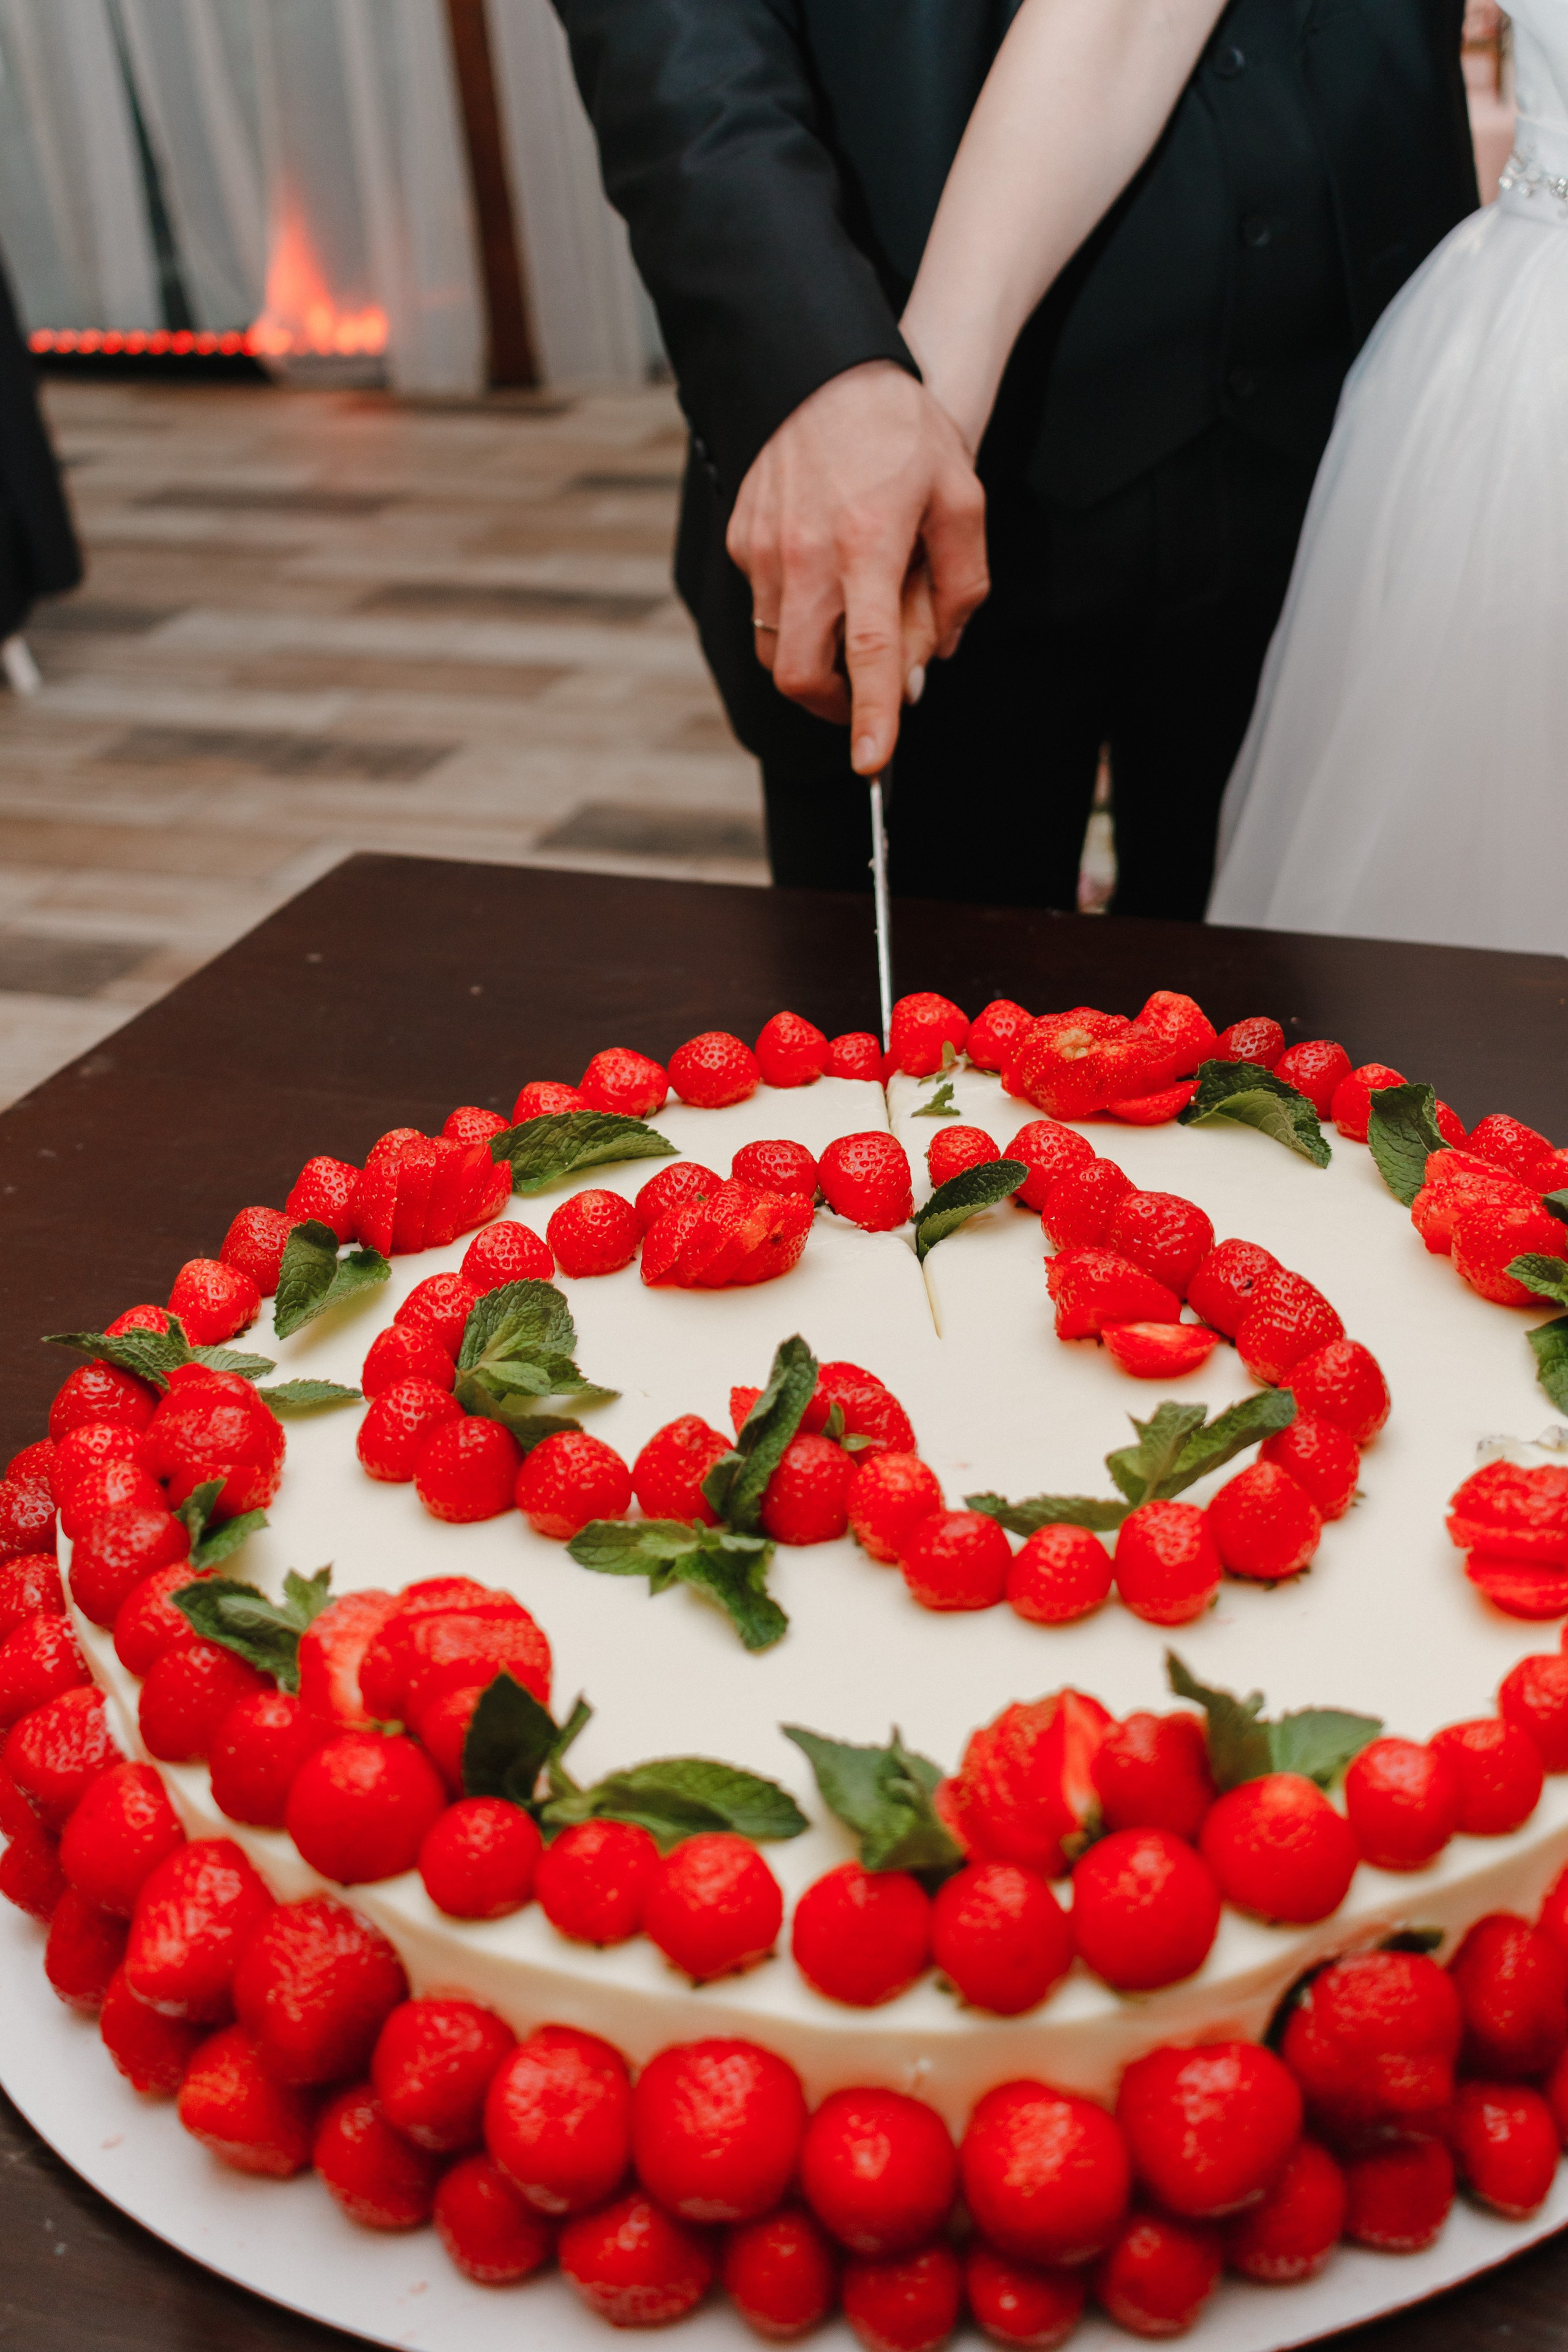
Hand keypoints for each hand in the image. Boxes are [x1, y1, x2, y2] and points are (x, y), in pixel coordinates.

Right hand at [726, 362, 987, 772]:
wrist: (828, 369)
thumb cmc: (903, 433)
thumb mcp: (961, 501)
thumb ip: (958, 587)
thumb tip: (931, 661)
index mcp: (867, 545)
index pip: (867, 653)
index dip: (870, 717)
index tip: (871, 762)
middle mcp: (805, 554)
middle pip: (799, 672)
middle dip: (833, 704)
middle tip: (864, 695)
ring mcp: (764, 548)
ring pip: (778, 645)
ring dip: (816, 654)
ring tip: (853, 610)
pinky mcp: (741, 538)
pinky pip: (765, 603)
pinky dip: (796, 610)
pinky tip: (824, 568)